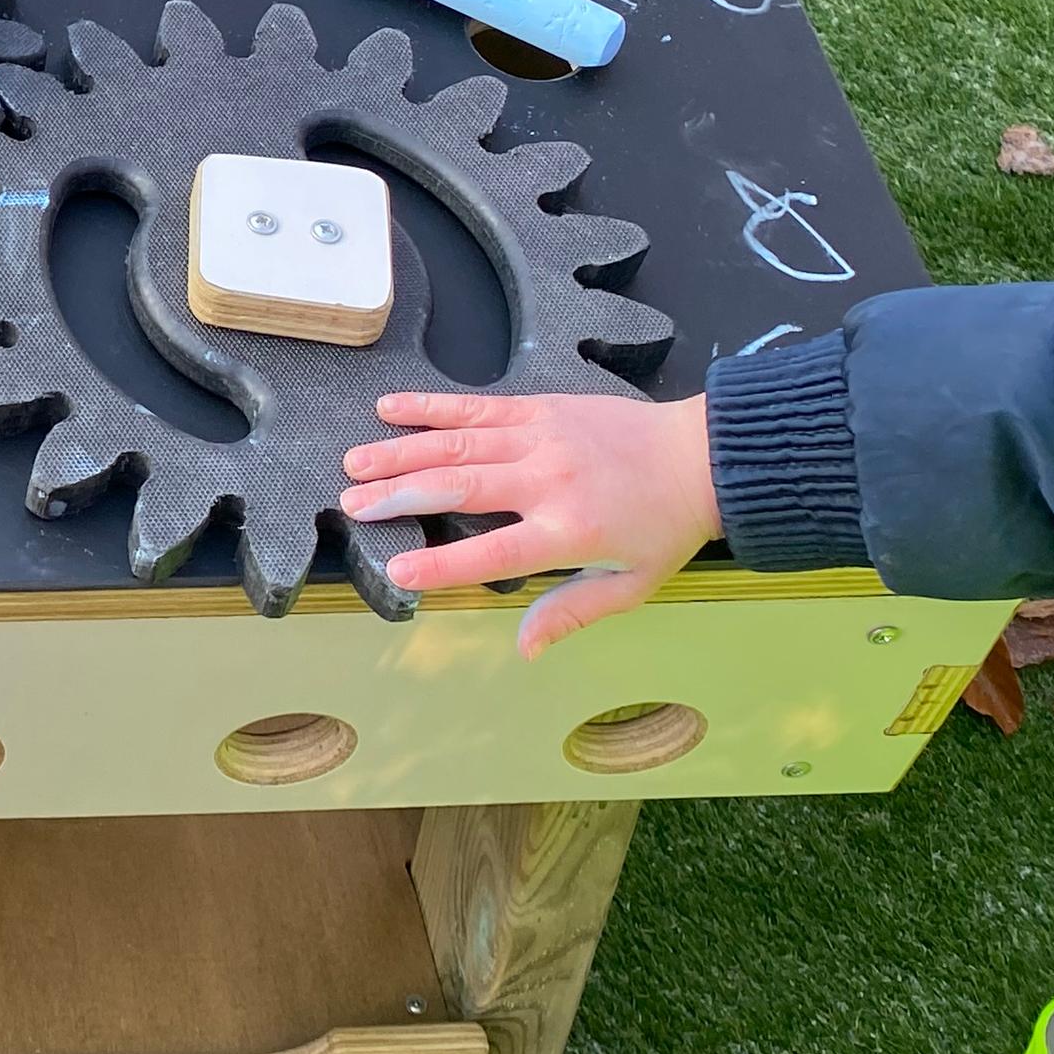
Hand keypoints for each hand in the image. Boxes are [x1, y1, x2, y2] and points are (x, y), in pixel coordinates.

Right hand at [339, 390, 716, 655]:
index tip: (396, 571)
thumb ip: (571, 612)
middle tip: (350, 504)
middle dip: (398, 496)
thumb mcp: (630, 585)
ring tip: (355, 463)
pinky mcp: (540, 408)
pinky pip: (476, 407)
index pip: (492, 553)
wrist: (702, 456)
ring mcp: (540, 437)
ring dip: (400, 451)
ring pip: (456, 443)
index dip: (441, 565)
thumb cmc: (666, 527)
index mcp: (568, 531)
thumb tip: (523, 647)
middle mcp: (547, 480)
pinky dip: (430, 407)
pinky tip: (390, 407)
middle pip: (457, 487)